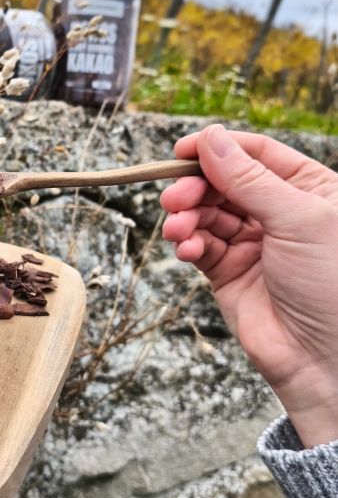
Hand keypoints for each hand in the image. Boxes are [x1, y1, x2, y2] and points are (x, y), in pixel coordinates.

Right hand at [160, 124, 337, 447]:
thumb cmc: (330, 284)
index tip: (182, 150)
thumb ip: (250, 179)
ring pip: (206, 212)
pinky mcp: (228, 270)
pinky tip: (186, 249)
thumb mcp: (299, 220)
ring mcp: (252, 241)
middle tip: (175, 197)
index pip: (257, 154)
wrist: (321, 359)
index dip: (218, 147)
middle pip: (224, 181)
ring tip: (178, 229)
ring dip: (187, 216)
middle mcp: (279, 212)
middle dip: (196, 186)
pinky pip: (199, 244)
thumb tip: (210, 139)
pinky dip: (188, 242)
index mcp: (308, 189)